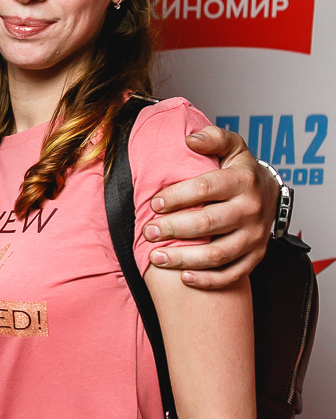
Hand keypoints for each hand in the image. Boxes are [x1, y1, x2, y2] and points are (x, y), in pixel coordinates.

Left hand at [143, 125, 277, 288]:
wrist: (270, 195)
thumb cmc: (241, 171)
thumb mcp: (232, 147)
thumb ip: (213, 138)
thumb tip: (190, 139)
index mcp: (244, 180)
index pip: (205, 188)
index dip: (176, 196)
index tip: (154, 203)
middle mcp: (252, 210)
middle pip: (208, 224)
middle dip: (173, 229)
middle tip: (148, 232)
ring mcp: (255, 237)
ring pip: (217, 255)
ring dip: (183, 259)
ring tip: (156, 257)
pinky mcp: (255, 257)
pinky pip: (231, 275)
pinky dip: (207, 280)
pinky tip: (184, 277)